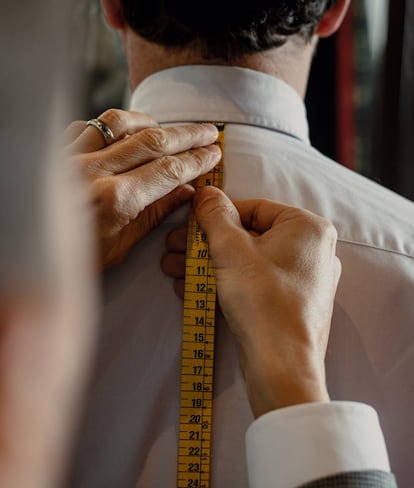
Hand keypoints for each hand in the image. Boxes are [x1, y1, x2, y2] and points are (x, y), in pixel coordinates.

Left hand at [66, 109, 220, 269]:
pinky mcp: (56, 151)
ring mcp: (72, 157)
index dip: (196, 160)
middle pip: (152, 141)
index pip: (168, 171)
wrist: (29, 254)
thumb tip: (183, 193)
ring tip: (169, 129)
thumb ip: (153, 214)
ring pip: (120, 123)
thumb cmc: (72, 259)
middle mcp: (93, 171)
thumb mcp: (119, 245)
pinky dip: (112, 125)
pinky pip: (89, 125)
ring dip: (151, 122)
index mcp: (114, 200)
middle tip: (208, 131)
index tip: (213, 153)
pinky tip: (125, 131)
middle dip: (186, 134)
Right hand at [162, 187, 340, 417]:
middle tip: (174, 247)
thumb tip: (206, 192)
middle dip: (205, 244)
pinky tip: (190, 288)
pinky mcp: (290, 303)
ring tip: (173, 268)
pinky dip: (225, 282)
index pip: (253, 208)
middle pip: (248, 237)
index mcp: (308, 227)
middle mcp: (311, 250)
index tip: (188, 225)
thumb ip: (215, 215)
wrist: (282, 367)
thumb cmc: (262, 299)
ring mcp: (303, 280)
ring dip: (208, 264)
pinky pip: (254, 283)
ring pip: (247, 262)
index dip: (216, 215)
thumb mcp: (231, 250)